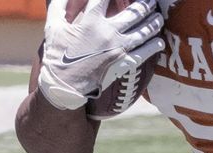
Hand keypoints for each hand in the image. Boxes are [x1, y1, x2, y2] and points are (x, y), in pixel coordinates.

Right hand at [39, 0, 164, 109]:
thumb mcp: (53, 26)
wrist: (65, 85)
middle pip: (134, 12)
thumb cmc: (57, 54)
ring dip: (154, 22)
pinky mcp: (124, 63)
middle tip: (152, 2)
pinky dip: (154, 46)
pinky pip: (145, 52)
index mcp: (91, 20)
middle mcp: (108, 31)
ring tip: (159, 18)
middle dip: (145, 4)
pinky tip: (160, 42)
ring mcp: (118, 47)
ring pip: (143, 31)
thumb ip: (59, 6)